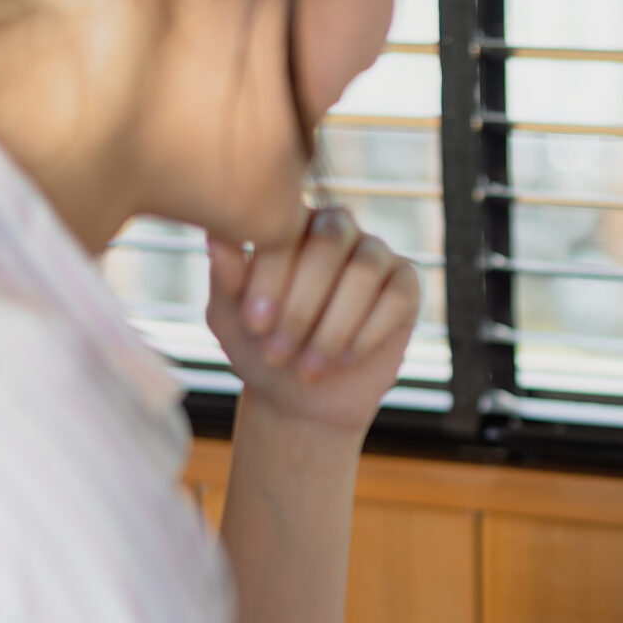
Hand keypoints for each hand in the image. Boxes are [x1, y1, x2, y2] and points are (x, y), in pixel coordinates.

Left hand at [205, 205, 420, 436]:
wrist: (302, 399)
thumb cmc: (261, 349)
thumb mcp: (232, 318)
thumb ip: (227, 277)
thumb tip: (216, 238)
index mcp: (289, 223)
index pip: (285, 228)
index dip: (271, 275)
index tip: (255, 326)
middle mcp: (335, 228)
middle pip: (329, 241)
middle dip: (302, 304)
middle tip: (279, 352)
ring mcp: (374, 253)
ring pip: (364, 270)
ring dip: (334, 325)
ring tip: (310, 368)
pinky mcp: (405, 284)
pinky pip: (396, 296)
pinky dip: (368, 332)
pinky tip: (344, 359)